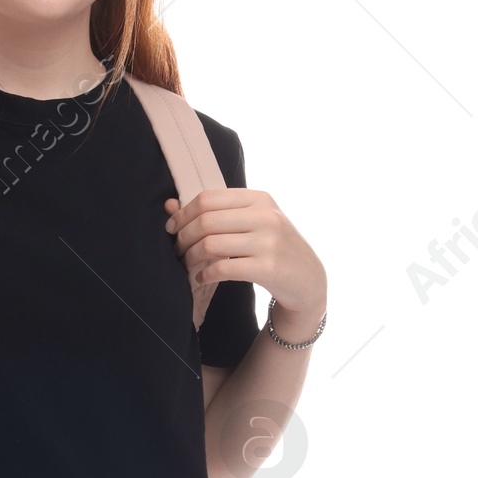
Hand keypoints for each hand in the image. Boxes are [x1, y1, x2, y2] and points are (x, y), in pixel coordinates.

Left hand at [164, 189, 325, 335]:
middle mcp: (265, 216)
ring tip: (186, 266)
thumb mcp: (252, 222)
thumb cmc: (273, 247)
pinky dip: (203, 275)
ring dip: (189, 258)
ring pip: (210, 245)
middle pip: (205, 221)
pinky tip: (200, 278)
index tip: (172, 229)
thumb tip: (169, 206)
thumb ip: (215, 213)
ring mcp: (268, 242)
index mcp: (259, 199)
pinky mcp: (267, 269)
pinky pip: (221, 269)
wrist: (308, 278)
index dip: (183, 214)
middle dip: (182, 238)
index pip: (208, 198)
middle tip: (177, 251)